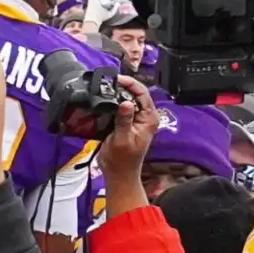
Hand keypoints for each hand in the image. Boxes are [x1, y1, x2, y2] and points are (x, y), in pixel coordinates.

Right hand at [96, 76, 160, 207]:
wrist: (118, 173)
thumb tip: (126, 103)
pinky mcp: (125, 121)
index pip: (143, 93)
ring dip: (117, 92)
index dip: (131, 84)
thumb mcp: (122, 139)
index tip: (118, 79)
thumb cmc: (123, 160)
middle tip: (109, 81)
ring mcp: (135, 118)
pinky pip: (120, 106)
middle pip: (135, 93)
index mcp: (149, 119)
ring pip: (127, 98)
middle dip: (123, 85)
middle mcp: (144, 116)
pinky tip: (104, 98)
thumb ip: (124, 120)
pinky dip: (113, 100)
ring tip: (105, 86)